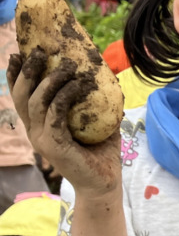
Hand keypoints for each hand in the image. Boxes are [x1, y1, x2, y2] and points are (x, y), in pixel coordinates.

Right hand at [7, 52, 121, 197]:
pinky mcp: (55, 146)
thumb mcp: (94, 122)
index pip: (20, 98)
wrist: (105, 183)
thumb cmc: (101, 152)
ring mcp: (42, 139)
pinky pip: (55, 114)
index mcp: (39, 126)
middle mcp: (36, 132)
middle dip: (27, 71)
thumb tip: (101, 75)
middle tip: (39, 52)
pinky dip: (65, 96)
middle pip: (22, 97)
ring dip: (51, 80)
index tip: (17, 54)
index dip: (15, 76)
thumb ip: (92, 102)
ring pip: (37, 102)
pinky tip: (79, 85)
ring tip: (67, 65)